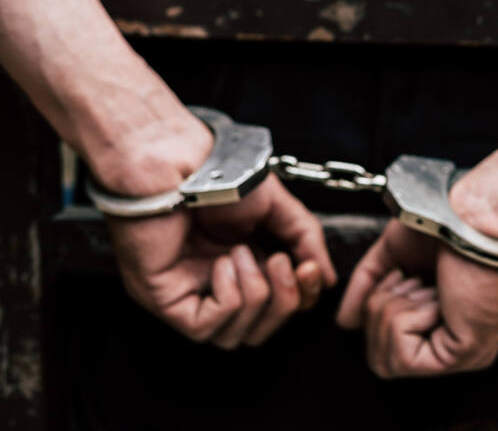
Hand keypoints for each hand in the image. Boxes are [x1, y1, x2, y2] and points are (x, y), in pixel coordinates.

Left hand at [106, 172, 337, 348]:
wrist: (180, 162)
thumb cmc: (220, 175)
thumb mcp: (278, 208)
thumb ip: (306, 241)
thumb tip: (329, 281)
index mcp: (242, 265)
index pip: (279, 307)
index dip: (301, 296)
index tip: (309, 268)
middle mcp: (214, 286)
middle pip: (260, 332)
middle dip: (284, 302)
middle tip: (283, 262)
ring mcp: (188, 295)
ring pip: (234, 338)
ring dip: (254, 294)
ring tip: (243, 252)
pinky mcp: (164, 300)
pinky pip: (205, 328)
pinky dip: (227, 297)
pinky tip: (223, 261)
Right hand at [336, 221, 497, 377]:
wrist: (473, 212)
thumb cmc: (447, 219)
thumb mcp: (393, 253)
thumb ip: (367, 287)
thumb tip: (347, 322)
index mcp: (447, 322)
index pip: (387, 347)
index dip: (381, 307)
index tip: (405, 274)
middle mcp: (456, 344)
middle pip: (379, 361)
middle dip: (384, 311)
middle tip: (416, 280)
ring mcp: (462, 354)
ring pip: (385, 363)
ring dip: (394, 312)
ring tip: (427, 286)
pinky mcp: (462, 354)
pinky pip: (402, 359)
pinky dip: (406, 319)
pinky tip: (436, 297)